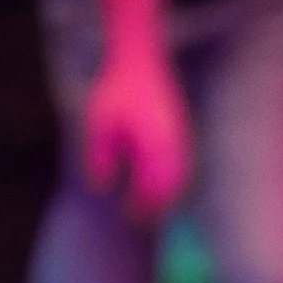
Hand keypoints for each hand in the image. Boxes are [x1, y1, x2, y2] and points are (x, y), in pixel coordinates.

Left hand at [79, 38, 189, 222]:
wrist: (141, 62)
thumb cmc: (116, 92)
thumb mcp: (99, 125)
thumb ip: (99, 158)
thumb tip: (102, 188)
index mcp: (153, 148)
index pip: (151, 189)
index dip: (140, 206)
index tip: (128, 216)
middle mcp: (172, 146)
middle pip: (169, 189)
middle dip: (156, 206)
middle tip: (138, 220)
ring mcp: (181, 139)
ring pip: (180, 178)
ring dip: (167, 195)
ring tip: (151, 206)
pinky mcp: (182, 133)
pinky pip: (183, 165)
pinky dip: (174, 179)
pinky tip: (160, 183)